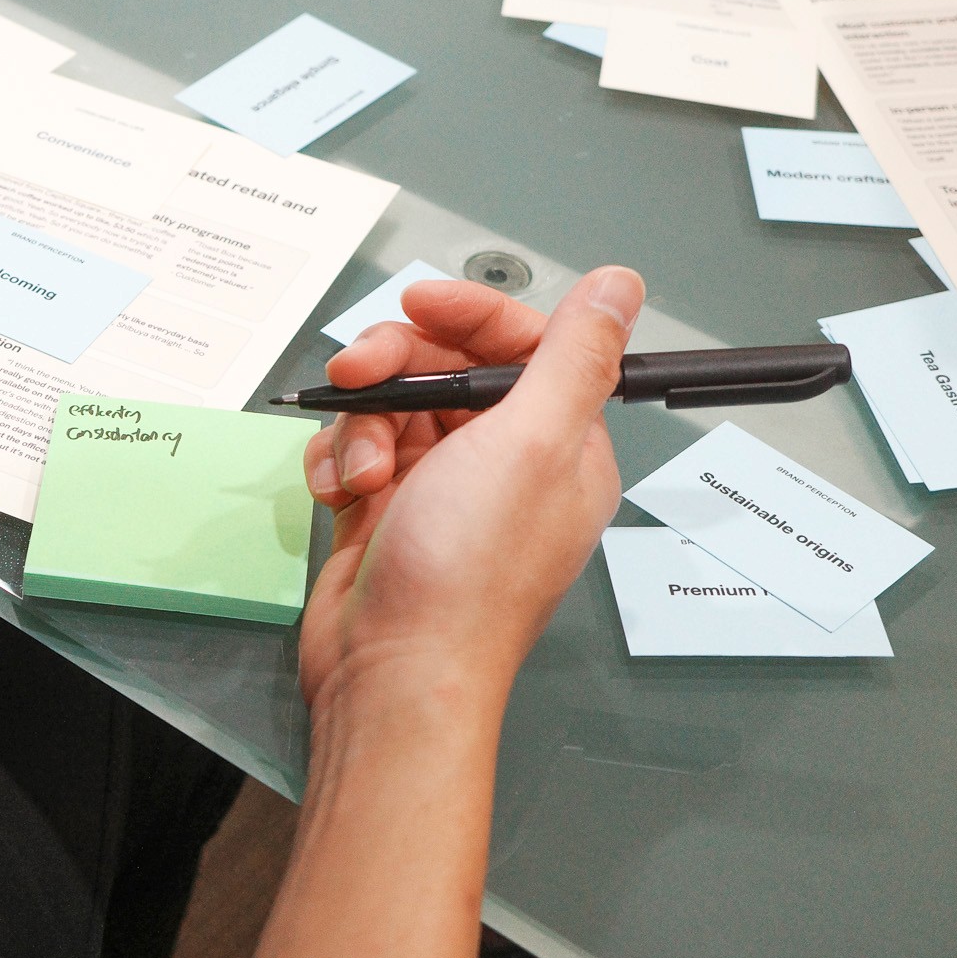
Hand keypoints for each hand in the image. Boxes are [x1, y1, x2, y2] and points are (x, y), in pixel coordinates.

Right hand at [298, 267, 643, 714]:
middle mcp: (506, 464)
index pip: (520, 345)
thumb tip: (621, 285)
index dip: (467, 317)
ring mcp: (442, 490)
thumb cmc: (467, 570)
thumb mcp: (531, 444)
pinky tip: (337, 496)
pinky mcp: (386, 514)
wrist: (390, 672)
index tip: (416, 306)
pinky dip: (336, 464)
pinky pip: (354, 453)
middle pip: (445, 368)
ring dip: (360, 428)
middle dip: (395, 368)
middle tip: (357, 375)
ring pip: (389, 407)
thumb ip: (573, 356)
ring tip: (360, 476)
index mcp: (560, 447)